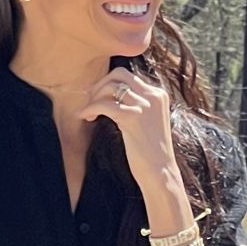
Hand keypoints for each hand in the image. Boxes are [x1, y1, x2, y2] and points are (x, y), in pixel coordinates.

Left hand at [79, 68, 178, 190]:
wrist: (160, 172)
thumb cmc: (151, 152)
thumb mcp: (148, 121)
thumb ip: (136, 106)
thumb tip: (112, 96)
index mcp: (159, 95)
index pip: (129, 76)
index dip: (109, 84)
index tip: (98, 97)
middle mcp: (154, 95)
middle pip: (120, 74)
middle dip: (100, 84)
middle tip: (90, 100)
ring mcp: (145, 105)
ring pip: (110, 86)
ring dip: (94, 97)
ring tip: (88, 113)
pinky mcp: (133, 117)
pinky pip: (104, 105)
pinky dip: (90, 109)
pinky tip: (86, 117)